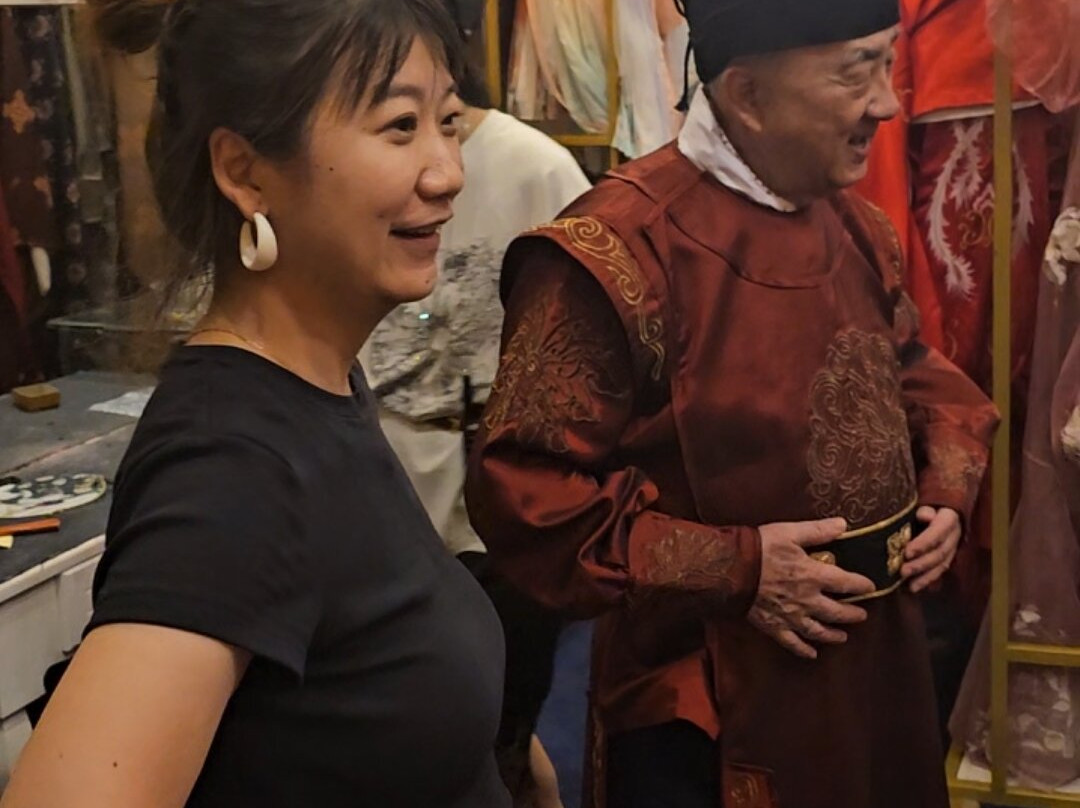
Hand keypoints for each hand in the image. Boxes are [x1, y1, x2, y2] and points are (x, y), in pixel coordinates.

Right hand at [747, 518, 875, 659]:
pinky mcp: (774, 626)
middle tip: (862, 616)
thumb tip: (843, 525)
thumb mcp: (789, 532)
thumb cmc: (759, 548)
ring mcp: (791, 616)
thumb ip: (817, 531)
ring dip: (833, 634)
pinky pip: (792, 642)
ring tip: (842, 636)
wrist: (729, 569)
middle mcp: (807, 600)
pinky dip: (804, 650)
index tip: (870, 586)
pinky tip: (812, 654)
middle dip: (852, 614)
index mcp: (813, 576)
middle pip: (837, 612)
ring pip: (818, 631)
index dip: (861, 585)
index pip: (846, 583)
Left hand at [901, 506, 960, 592]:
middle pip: (939, 553)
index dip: (924, 543)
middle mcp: (954, 536)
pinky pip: (939, 571)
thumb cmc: (929, 505)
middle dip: (921, 564)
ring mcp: (953, 548)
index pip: (938, 532)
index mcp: (949, 519)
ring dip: (924, 576)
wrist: (945, 508)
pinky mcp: (948, 557)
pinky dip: (927, 580)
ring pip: (941, 565)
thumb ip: (926, 509)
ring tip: (909, 585)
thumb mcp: (928, 503)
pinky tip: (914, 588)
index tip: (907, 552)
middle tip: (902, 571)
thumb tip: (923, 516)